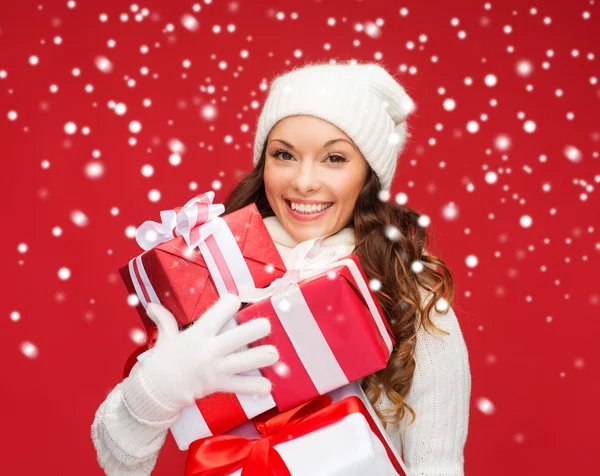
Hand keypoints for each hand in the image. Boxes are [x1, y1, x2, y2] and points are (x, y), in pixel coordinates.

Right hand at [135, 294, 277, 409]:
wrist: (156, 392)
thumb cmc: (162, 361)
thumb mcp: (164, 338)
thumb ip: (164, 319)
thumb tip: (151, 305)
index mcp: (199, 333)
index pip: (223, 308)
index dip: (232, 302)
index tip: (236, 302)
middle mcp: (211, 349)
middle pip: (244, 334)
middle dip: (259, 328)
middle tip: (265, 326)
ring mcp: (218, 368)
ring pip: (250, 360)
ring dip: (266, 356)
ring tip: (273, 353)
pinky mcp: (220, 385)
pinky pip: (243, 386)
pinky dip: (257, 386)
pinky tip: (268, 384)